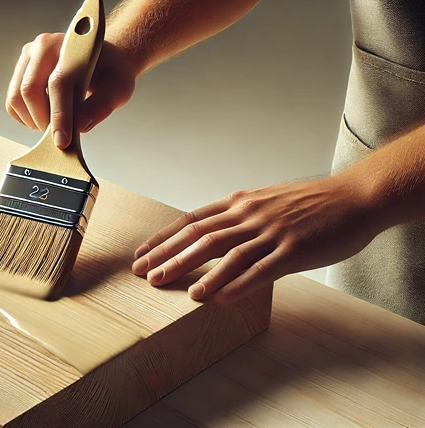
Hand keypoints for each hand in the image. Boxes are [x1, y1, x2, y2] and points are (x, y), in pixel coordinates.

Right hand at [6, 33, 137, 148]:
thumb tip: (80, 126)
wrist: (100, 59)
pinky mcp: (19, 69)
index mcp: (71, 46)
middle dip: (43, 121)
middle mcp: (45, 45)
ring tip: (54, 124)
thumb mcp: (119, 88)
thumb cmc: (109, 73)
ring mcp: (28, 56)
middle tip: (59, 136)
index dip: (59, 116)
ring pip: (16, 98)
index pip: (58, 83)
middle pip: (30, 90)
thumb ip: (102, 106)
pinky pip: (12, 102)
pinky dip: (25, 117)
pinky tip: (44, 116)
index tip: (62, 141)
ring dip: (32, 120)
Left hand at [131, 176, 380, 303]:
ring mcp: (272, 231)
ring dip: (199, 273)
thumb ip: (237, 216)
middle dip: (169, 257)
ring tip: (178, 291)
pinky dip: (236, 285)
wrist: (355, 197)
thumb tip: (208, 233)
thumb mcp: (265, 201)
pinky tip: (219, 300)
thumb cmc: (309, 203)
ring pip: (226, 253)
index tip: (141, 255)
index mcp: (239, 203)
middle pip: (200, 237)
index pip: (190, 220)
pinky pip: (260, 269)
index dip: (163, 239)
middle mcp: (249, 214)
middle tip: (146, 276)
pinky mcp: (294, 249)